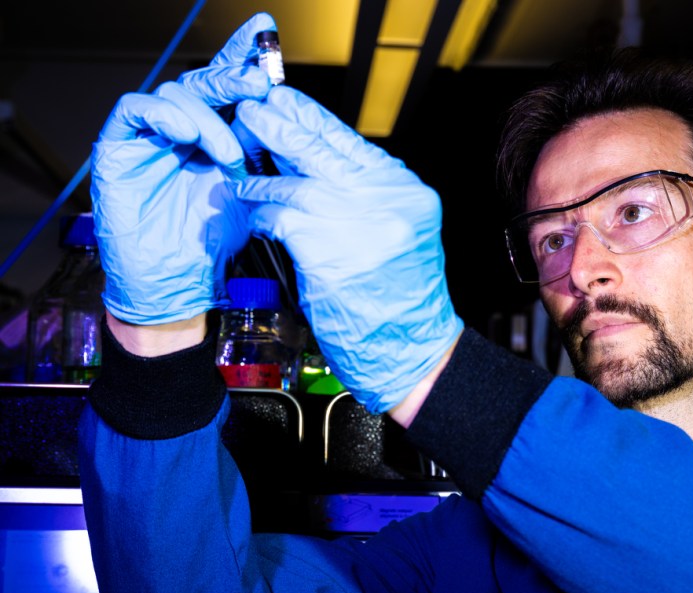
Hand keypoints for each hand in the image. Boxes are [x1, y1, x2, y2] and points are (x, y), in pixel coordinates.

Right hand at [90, 13, 275, 324]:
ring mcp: (150, 135)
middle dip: (232, 77)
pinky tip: (186, 133)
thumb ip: (265, 159)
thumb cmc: (210, 241)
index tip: (266, 34)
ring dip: (207, 116)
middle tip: (258, 81)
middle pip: (204, 82)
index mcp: (213, 134)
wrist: (175, 280)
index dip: (243, 56)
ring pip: (175, 93)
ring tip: (229, 152)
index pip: (228, 85)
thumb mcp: (253, 194)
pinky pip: (135, 109)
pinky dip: (163, 114)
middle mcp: (181, 128)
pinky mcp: (118, 146)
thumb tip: (291, 122)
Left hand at [232, 86, 463, 412]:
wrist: (411, 350)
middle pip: (322, 150)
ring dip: (261, 179)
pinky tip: (253, 215)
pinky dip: (262, 215)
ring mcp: (359, 226)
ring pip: (296, 184)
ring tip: (241, 175)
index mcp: (406, 192)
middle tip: (250, 112)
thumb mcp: (400, 232)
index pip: (350, 141)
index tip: (283, 102)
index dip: (310, 117)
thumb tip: (318, 162)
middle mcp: (387, 201)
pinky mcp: (329, 255)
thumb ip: (369, 196)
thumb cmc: (402, 298)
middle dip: (280, 128)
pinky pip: (282, 220)